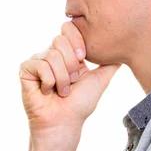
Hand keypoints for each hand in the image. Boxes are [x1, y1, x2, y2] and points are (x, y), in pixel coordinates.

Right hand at [18, 21, 120, 135]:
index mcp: (68, 52)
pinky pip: (39, 65)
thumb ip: (110, 63)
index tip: (83, 59)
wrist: (66, 122)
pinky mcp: (26, 70)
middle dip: (71, 65)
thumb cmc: (81, 104)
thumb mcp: (101, 78)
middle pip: (60, 40)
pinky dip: (49, 81)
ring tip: (62, 91)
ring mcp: (38, 60)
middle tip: (72, 82)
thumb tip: (125, 50)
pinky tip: (47, 92)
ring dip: (62, 79)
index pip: (69, 29)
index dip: (78, 43)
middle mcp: (51, 53)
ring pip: (52, 56)